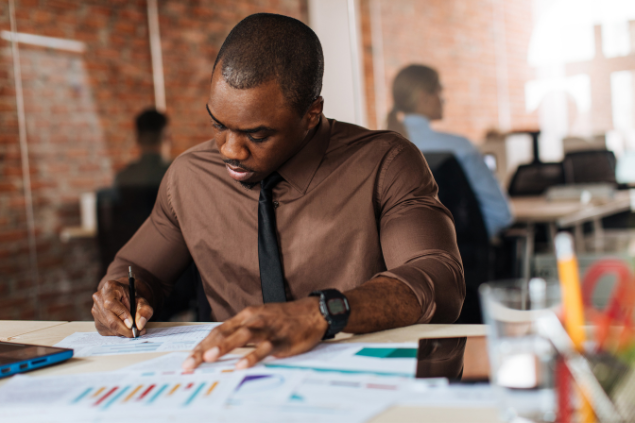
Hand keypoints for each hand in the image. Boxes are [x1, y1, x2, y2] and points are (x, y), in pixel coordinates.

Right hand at [91, 277, 153, 336]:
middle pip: (109, 319)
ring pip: (109, 327)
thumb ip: (144, 311)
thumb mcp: (142, 301)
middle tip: (136, 331)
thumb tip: (140, 325)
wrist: (124, 298)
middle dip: (124, 328)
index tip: (132, 323)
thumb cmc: (132, 299)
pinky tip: (124, 327)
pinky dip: (118, 332)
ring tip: (133, 328)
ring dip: (123, 331)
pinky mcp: (96, 321)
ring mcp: (95, 310)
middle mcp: (99, 298)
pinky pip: (107, 331)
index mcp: (110, 287)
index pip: (111, 303)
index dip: (122, 314)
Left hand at [183, 297, 327, 369]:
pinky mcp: (280, 339)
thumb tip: (220, 347)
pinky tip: (241, 365)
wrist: (312, 312)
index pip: (218, 330)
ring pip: (241, 337)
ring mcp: (266, 329)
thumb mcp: (259, 320)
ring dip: (223, 347)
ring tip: (208, 358)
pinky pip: (264, 348)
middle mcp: (253, 320)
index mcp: (245, 316)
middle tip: (189, 364)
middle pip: (224, 334)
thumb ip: (241, 331)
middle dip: (204, 349)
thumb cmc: (284, 319)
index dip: (202, 345)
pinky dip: (251, 356)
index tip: (189, 359)